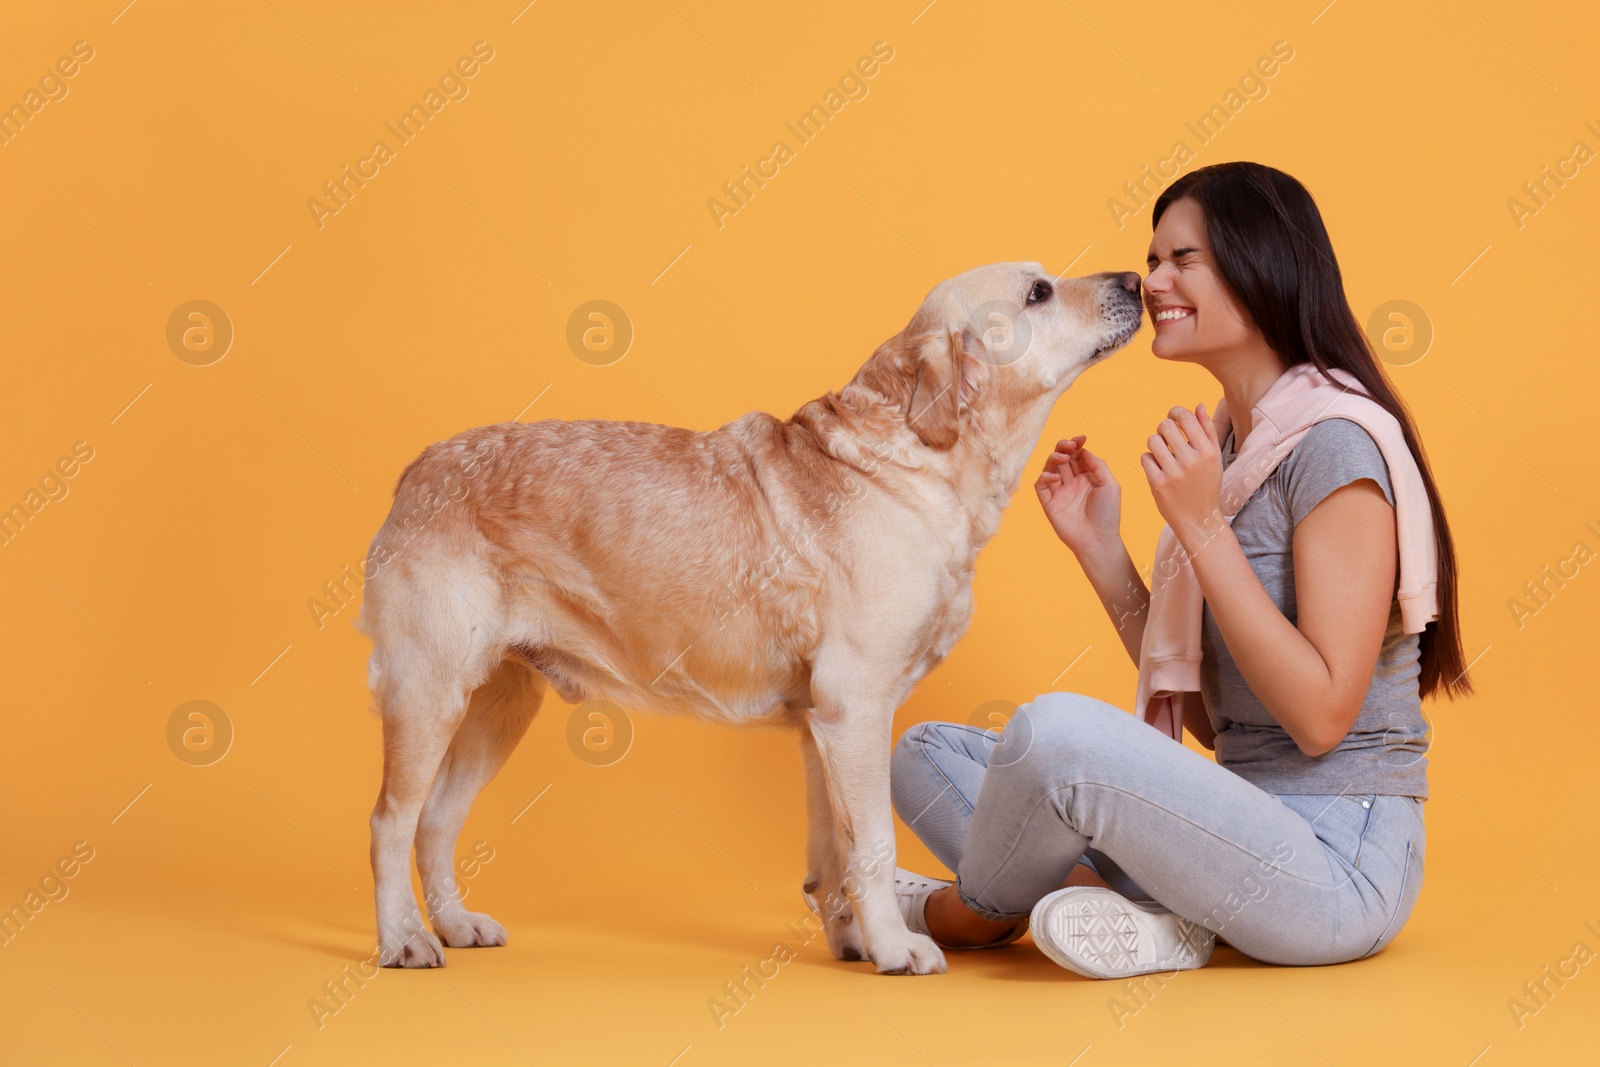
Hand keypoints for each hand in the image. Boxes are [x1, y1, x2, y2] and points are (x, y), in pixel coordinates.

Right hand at [1035, 435, 1120, 557]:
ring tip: (1062, 458)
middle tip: (1069, 445)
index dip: (1076, 445)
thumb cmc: (1107, 514)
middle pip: (1062, 457)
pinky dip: (1045, 477)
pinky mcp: (1049, 502)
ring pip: (1050, 467)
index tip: (1081, 439)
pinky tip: (1056, 477)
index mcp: (1086, 477)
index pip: (1077, 455)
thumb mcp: (1110, 485)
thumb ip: (1097, 465)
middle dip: (1063, 447)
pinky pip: (1041, 484)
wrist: (1097, 539)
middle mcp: (1071, 482)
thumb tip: (1083, 451)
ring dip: (1054, 458)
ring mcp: (1059, 492)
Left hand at [1140, 404, 1223, 551]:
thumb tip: (1198, 405)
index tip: (1172, 418)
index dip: (1175, 413)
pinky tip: (1157, 468)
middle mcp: (1192, 460)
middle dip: (1163, 428)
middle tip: (1165, 438)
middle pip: (1166, 426)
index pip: (1185, 418)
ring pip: (1152, 440)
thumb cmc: (1206, 485)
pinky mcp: (1158, 483)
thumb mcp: (1214, 458)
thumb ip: (1207, 430)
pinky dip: (1149, 460)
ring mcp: (1174, 472)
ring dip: (1154, 444)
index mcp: (1207, 451)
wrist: (1198, 519)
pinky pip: (1145, 458)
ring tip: (1161, 453)